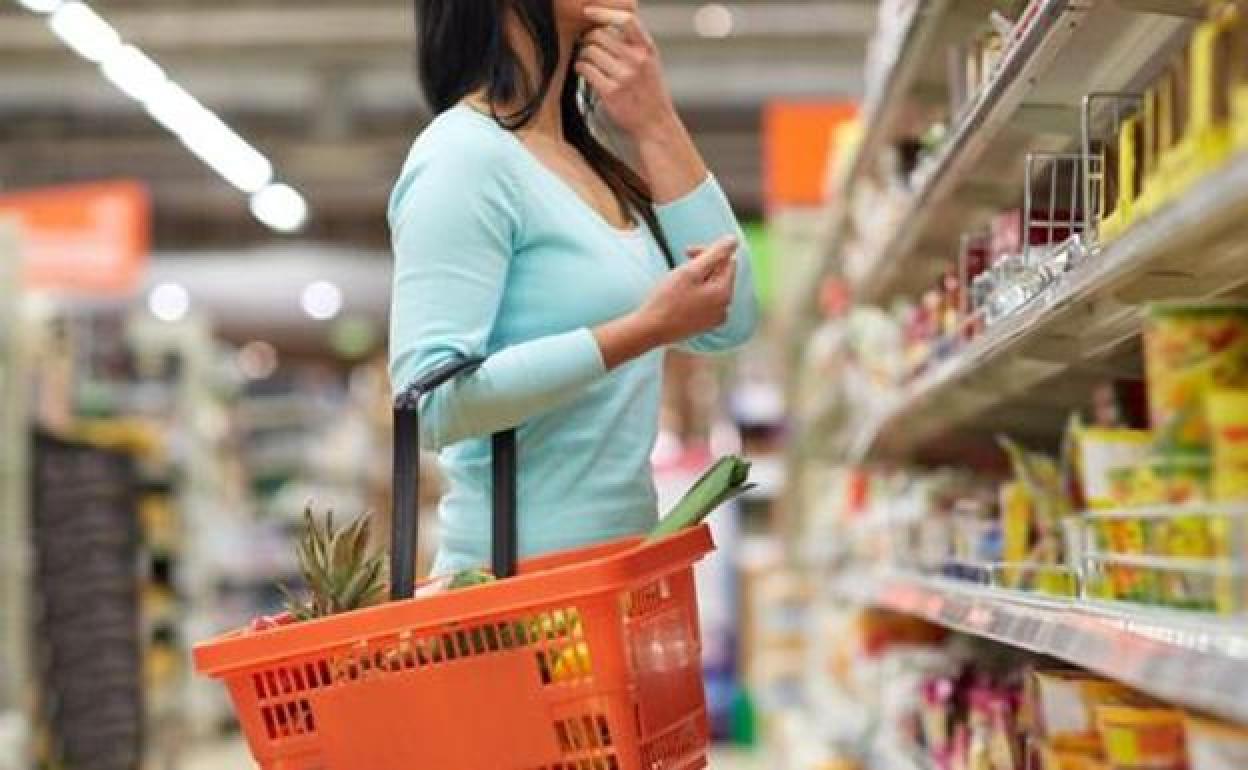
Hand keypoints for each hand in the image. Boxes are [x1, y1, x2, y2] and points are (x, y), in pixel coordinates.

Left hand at [575, 5, 678, 140]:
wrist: (655, 124)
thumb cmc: (650, 93)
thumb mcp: (650, 62)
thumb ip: (634, 44)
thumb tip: (607, 23)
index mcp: (647, 49)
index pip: (626, 20)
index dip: (604, 13)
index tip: (589, 11)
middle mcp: (637, 60)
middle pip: (600, 34)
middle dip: (588, 38)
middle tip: (586, 45)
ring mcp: (624, 76)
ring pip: (589, 51)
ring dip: (583, 54)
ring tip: (586, 60)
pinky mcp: (610, 92)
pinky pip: (585, 69)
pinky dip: (580, 67)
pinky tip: (583, 71)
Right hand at [592, 235, 737, 368]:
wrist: (650, 330)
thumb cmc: (667, 299)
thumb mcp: (690, 271)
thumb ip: (714, 254)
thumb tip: (733, 240)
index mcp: (724, 293)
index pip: (727, 261)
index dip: (708, 252)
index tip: (687, 253)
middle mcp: (725, 307)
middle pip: (720, 275)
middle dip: (702, 267)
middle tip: (679, 268)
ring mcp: (715, 318)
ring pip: (712, 289)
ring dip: (698, 280)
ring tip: (678, 285)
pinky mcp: (705, 325)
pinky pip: (706, 303)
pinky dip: (696, 295)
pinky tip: (679, 298)